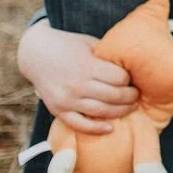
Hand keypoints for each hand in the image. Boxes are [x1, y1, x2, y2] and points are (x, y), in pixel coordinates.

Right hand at [17, 18, 136, 133]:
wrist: (35, 54)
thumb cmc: (68, 45)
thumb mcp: (90, 43)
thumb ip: (108, 55)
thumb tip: (134, 63)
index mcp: (86, 65)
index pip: (119, 78)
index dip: (129, 79)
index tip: (133, 79)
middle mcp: (77, 84)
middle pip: (114, 96)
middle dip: (130, 96)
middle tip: (137, 95)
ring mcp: (67, 100)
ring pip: (101, 112)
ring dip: (120, 112)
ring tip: (131, 108)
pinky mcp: (58, 110)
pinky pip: (80, 125)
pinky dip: (96, 129)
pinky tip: (110, 128)